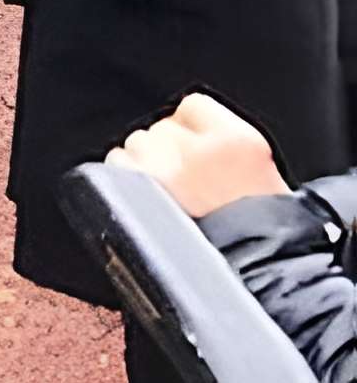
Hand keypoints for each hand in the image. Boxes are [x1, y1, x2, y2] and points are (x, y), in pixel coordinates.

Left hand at [111, 93, 289, 218]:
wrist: (260, 276)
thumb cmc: (264, 233)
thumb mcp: (262, 173)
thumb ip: (222, 141)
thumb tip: (184, 129)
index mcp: (238, 140)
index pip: (192, 106)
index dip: (190, 130)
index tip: (196, 152)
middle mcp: (200, 148)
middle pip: (162, 129)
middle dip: (170, 152)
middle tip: (189, 185)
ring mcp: (168, 169)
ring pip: (138, 144)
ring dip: (147, 165)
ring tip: (173, 197)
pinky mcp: (142, 190)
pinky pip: (117, 164)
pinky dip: (126, 178)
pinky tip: (149, 201)